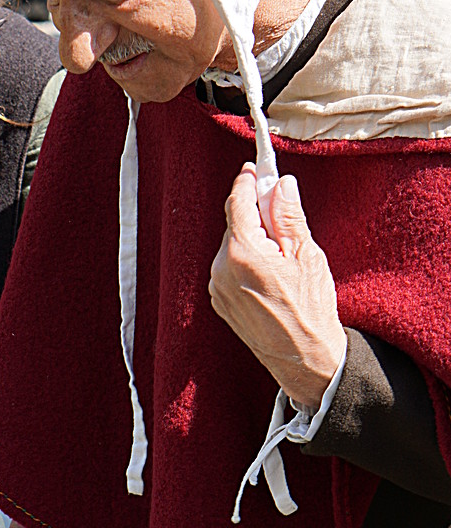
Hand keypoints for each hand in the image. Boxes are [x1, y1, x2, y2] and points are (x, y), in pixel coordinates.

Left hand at [209, 164, 345, 406]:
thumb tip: (281, 184)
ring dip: (251, 240)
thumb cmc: (310, 309)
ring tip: (281, 256)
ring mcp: (217, 288)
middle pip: (234, 225)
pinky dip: (245, 261)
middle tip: (280, 212)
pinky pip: (229, 268)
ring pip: (231, 247)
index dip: (246, 182)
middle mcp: (221, 269)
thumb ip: (289, 216)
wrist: (304, 359)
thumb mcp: (306, 255)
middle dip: (255, 215)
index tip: (254, 168)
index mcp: (242, 253)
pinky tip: (269, 274)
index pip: (237, 203)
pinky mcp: (219, 302)